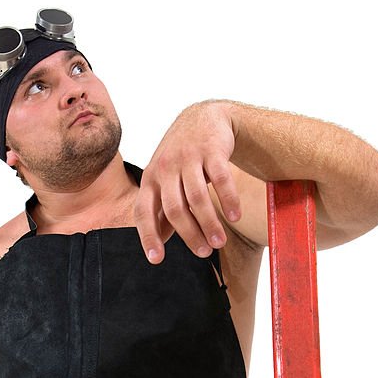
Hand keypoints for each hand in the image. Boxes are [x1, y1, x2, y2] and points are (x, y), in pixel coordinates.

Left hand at [134, 100, 241, 264]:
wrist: (204, 118)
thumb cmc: (182, 158)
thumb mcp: (165, 180)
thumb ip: (161, 209)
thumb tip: (158, 243)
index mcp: (150, 179)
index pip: (143, 212)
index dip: (148, 236)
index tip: (156, 259)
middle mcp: (165, 167)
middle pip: (174, 209)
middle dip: (189, 235)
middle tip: (204, 253)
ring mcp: (188, 157)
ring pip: (197, 197)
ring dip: (209, 223)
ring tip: (219, 243)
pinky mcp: (211, 150)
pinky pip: (221, 179)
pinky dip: (228, 200)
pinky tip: (234, 218)